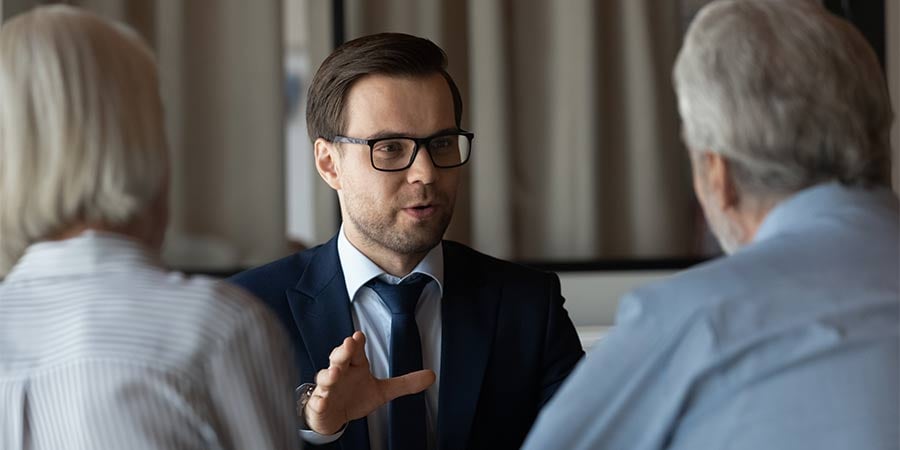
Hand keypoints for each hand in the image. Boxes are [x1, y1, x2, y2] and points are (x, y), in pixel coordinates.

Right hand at [304, 331, 435, 434]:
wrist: (333, 415)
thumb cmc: (354, 396)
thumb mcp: (382, 391)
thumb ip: (405, 383)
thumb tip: (431, 375)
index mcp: (355, 365)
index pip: (355, 351)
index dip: (357, 343)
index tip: (359, 336)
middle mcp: (340, 372)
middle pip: (339, 358)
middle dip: (342, 351)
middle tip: (348, 344)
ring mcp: (328, 388)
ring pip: (326, 378)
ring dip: (329, 374)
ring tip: (335, 373)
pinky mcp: (319, 404)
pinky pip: (317, 402)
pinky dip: (318, 402)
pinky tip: (322, 401)